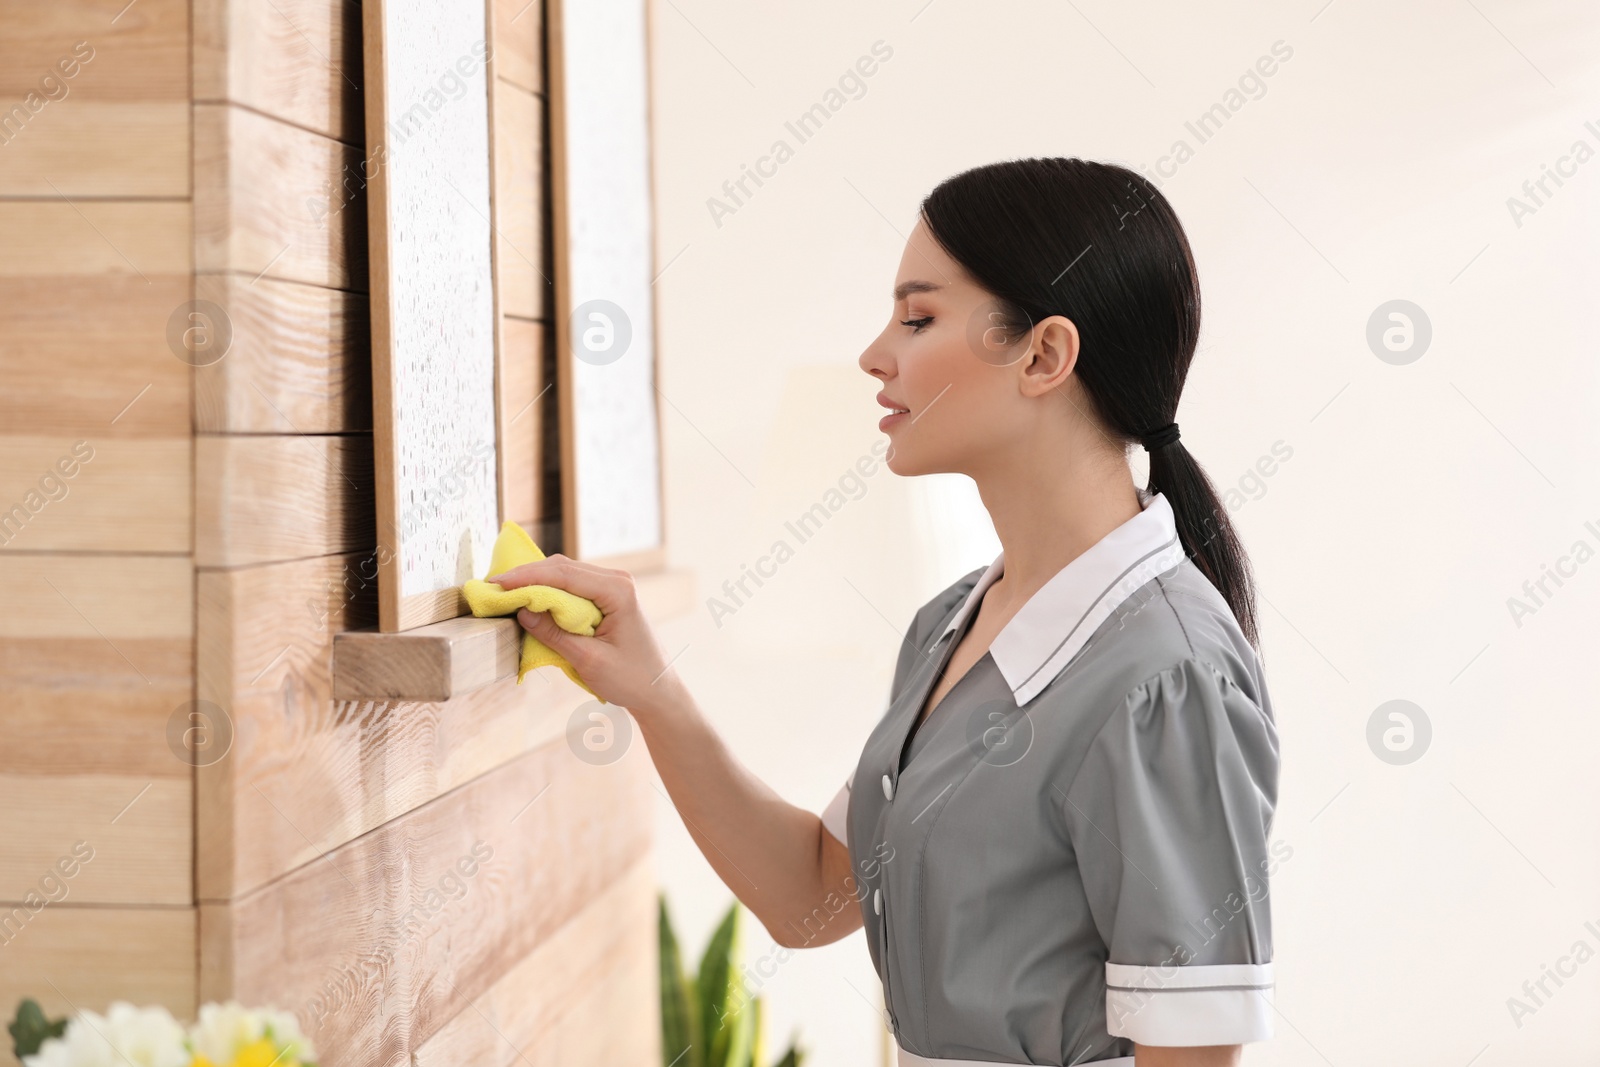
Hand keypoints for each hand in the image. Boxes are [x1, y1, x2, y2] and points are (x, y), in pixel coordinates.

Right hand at [488, 554, 683, 715]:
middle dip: (525, 576)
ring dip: (534, 583)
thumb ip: (554, 634)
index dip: (525, 577)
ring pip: (564, 574)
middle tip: (492, 588)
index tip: (495, 584)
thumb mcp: (588, 660)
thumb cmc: (631, 679)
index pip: (563, 574)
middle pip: (562, 568)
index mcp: (618, 590)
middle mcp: (617, 580)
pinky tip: (527, 599)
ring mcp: (613, 586)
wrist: (658, 690)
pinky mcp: (606, 596)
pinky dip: (548, 592)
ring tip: (504, 593)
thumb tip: (522, 611)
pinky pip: (572, 587)